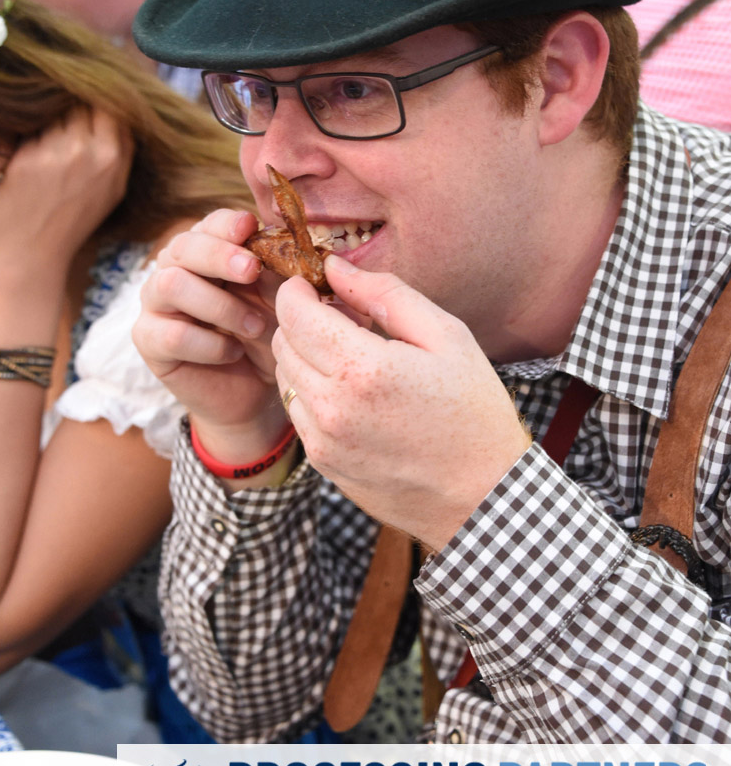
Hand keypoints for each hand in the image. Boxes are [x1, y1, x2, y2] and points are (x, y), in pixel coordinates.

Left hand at [0, 107, 132, 286]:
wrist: (33, 254)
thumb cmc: (73, 221)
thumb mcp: (112, 189)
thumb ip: (120, 150)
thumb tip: (120, 106)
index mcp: (113, 157)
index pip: (111, 103)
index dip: (99, 100)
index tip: (90, 103)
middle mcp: (88, 151)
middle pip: (81, 103)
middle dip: (72, 110)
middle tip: (64, 130)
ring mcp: (56, 153)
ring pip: (54, 113)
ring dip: (49, 124)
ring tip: (47, 154)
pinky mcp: (26, 157)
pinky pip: (30, 130)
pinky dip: (29, 140)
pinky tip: (30, 164)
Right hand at [134, 208, 288, 457]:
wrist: (252, 391)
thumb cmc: (264, 337)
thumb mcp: (277, 300)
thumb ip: (274, 270)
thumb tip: (282, 242)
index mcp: (207, 250)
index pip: (208, 224)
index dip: (227, 224)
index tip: (251, 227)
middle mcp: (174, 269)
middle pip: (183, 246)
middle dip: (219, 255)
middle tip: (252, 270)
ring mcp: (155, 303)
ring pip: (170, 284)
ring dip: (219, 305)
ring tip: (253, 327)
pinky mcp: (147, 339)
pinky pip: (172, 334)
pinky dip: (209, 344)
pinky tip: (232, 352)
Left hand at [271, 256, 530, 550]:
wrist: (483, 497)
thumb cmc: (474, 411)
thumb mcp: (446, 336)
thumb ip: (385, 294)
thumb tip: (336, 268)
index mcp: (362, 369)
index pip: (293, 312)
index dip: (298, 290)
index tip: (317, 285)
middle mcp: (331, 407)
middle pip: (282, 342)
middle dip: (302, 320)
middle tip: (341, 317)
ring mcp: (323, 441)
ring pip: (285, 377)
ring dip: (306, 357)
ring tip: (351, 357)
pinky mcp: (323, 464)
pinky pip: (298, 413)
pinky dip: (313, 393)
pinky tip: (353, 394)